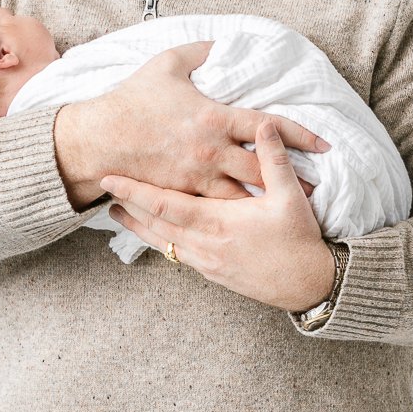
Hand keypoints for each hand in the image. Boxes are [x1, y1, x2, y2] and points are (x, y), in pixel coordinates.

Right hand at [53, 47, 327, 210]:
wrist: (99, 139)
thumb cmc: (133, 100)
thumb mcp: (168, 63)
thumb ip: (202, 51)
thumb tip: (225, 42)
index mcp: (214, 117)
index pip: (268, 127)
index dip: (300, 135)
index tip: (323, 144)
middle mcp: (212, 151)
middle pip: (263, 168)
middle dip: (293, 178)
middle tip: (317, 186)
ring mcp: (197, 177)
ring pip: (243, 194)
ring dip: (268, 200)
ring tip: (291, 207)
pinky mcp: (182, 194)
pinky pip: (216, 206)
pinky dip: (237, 212)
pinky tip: (252, 218)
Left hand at [104, 119, 339, 311]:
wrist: (309, 286)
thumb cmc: (299, 241)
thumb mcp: (289, 197)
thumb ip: (273, 159)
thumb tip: (265, 125)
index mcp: (217, 222)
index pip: (164, 204)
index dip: (134, 191)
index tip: (110, 179)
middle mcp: (204, 245)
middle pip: (154, 225)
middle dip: (128, 207)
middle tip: (104, 192)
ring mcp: (206, 262)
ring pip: (162, 243)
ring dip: (139, 227)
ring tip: (118, 213)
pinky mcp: (213, 273)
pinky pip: (177, 255)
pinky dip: (160, 242)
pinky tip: (155, 235)